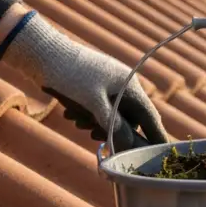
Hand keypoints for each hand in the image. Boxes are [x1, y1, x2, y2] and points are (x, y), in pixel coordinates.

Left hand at [0, 12, 168, 150]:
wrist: (41, 52)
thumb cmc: (69, 74)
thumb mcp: (92, 103)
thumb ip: (113, 126)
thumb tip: (130, 146)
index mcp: (130, 86)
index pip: (150, 117)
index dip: (157, 137)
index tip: (164, 154)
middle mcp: (124, 85)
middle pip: (129, 118)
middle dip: (112, 130)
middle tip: (95, 137)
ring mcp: (109, 84)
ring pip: (112, 114)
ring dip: (96, 123)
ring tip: (77, 122)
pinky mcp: (94, 85)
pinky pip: (99, 107)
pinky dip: (88, 114)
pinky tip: (71, 114)